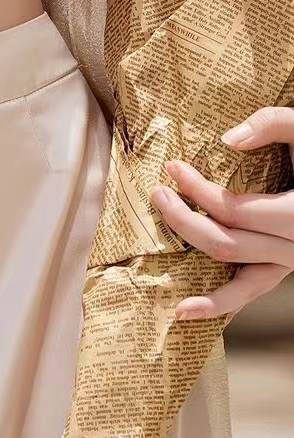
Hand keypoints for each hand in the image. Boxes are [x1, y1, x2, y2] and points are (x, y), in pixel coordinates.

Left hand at [150, 107, 293, 320]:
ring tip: (171, 297)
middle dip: (185, 223)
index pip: (232, 209)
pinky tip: (195, 313)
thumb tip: (228, 140)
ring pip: (243, 286)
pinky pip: (256, 291)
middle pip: (226, 245)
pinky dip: (227, 306)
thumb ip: (273, 124)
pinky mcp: (287, 266)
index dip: (197, 190)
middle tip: (158, 195)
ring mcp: (293, 262)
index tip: (173, 168)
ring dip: (204, 291)